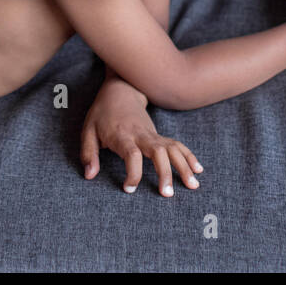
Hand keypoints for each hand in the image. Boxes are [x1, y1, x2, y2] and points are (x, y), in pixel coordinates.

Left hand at [81, 74, 202, 196]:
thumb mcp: (88, 131)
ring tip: (192, 186)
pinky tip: (197, 170)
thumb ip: (89, 154)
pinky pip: (177, 145)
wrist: (120, 91)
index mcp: (122, 135)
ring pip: (172, 148)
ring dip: (184, 166)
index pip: (132, 154)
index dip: (133, 172)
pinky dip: (189, 156)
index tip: (129, 188)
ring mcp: (153, 134)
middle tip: (168, 194)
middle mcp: (141, 135)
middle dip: (165, 172)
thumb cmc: (102, 114)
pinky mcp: (159, 135)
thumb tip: (90, 175)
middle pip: (158, 152)